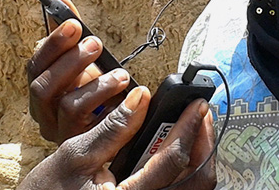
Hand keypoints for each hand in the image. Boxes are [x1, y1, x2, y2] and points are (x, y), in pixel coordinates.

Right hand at [18, 87, 216, 189]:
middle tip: (201, 115)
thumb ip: (112, 128)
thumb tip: (140, 98)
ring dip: (198, 157)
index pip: (173, 161)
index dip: (187, 128)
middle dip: (203, 144)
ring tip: (192, 129)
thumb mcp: (75, 155)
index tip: (195, 104)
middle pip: (197, 182)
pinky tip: (176, 150)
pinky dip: (184, 171)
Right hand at [28, 0, 131, 142]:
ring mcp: (63, 133)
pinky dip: (115, 108)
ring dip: (96, 86)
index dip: (52, 44)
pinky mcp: (86, 147)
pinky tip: (131, 96)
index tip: (73, 24)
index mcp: (41, 89)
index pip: (35, 65)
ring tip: (120, 74)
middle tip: (96, 44)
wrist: (110, 137)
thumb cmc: (93, 92)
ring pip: (68, 107)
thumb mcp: (81, 62)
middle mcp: (45, 113)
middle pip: (42, 87)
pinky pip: (97, 129)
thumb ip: (71, 34)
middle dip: (70, 61)